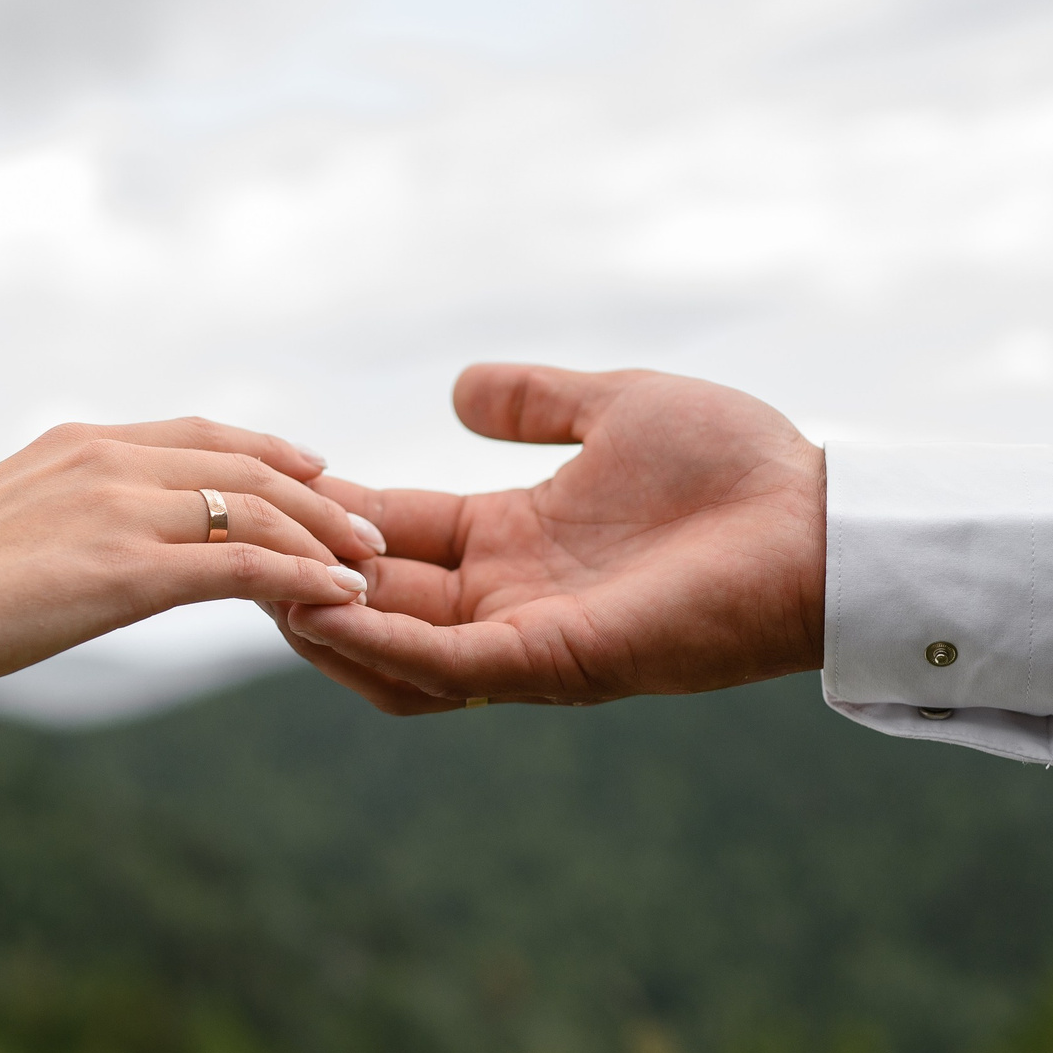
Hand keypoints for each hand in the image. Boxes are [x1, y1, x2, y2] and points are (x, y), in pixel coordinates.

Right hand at [0, 419, 384, 697]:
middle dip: (318, 494)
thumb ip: (64, 514)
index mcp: (79, 442)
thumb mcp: (7, 522)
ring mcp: (118, 510)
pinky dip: (302, 578)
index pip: (202, 434)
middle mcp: (107, 458)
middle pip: (246, 464)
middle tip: (367, 527)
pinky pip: (242, 567)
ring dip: (324, 537)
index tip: (318, 473)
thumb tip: (87, 546)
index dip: (271, 453)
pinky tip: (339, 597)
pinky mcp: (123, 571)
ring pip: (257, 510)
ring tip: (368, 566)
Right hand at [277, 364, 824, 713]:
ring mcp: (527, 636)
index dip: (329, 516)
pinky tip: (325, 607)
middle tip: (234, 543)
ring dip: (325, 622)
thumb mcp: (615, 407)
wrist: (817, 520)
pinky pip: (446, 664)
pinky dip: (382, 642)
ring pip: (392, 653)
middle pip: (374, 601)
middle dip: (303, 576)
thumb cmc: (737, 467)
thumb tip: (458, 387)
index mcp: (514, 542)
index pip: (393, 537)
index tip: (270, 483)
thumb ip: (535, 402)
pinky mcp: (555, 661)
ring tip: (262, 581)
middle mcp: (509, 599)